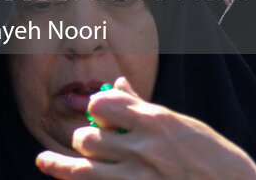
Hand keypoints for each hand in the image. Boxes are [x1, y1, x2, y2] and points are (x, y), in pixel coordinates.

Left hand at [35, 77, 255, 179]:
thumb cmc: (209, 154)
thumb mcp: (180, 124)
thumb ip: (143, 107)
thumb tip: (117, 85)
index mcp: (156, 121)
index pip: (104, 105)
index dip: (97, 106)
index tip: (100, 110)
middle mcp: (142, 148)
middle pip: (88, 138)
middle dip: (84, 138)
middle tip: (88, 141)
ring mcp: (137, 178)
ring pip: (82, 169)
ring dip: (64, 164)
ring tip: (46, 161)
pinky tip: (64, 175)